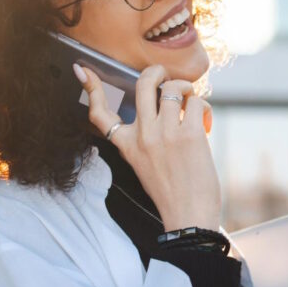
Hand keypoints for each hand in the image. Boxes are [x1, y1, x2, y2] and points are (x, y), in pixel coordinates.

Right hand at [74, 63, 218, 232]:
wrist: (188, 217)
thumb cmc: (171, 193)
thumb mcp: (143, 165)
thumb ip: (144, 139)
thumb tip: (161, 109)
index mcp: (126, 145)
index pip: (99, 113)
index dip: (90, 87)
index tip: (83, 69)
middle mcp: (142, 135)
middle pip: (143, 83)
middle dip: (157, 70)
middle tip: (166, 75)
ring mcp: (165, 133)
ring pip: (173, 88)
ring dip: (187, 90)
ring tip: (191, 104)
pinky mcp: (190, 135)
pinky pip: (196, 102)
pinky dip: (203, 107)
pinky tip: (204, 122)